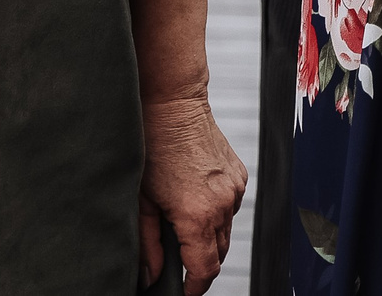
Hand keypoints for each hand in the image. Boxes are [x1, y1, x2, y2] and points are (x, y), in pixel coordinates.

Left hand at [139, 94, 245, 293]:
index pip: (205, 269)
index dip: (193, 287)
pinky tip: (196, 199)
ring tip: (184, 224)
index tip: (184, 292)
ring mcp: (234, 188)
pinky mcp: (239, 175)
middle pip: (218, 253)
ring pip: (226, 230)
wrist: (174, 105)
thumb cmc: (153, 147)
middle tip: (178, 261)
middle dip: (200, 262)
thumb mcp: (142, 202)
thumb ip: (148, 245)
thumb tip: (151, 275)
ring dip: (208, 236)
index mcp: (197, 215)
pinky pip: (231, 207)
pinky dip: (217, 212)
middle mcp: (222, 204)